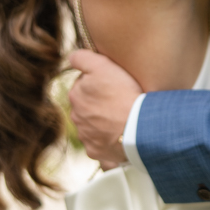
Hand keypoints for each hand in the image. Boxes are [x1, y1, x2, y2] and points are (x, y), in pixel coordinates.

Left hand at [68, 50, 142, 169]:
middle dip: (98, 103)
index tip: (112, 84)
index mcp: (75, 95)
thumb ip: (82, 58)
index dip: (99, 82)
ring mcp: (85, 136)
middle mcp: (76, 117)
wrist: (137, 127)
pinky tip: (120, 133)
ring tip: (121, 118)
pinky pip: (99, 143)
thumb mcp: (102, 66)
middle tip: (118, 101)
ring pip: (92, 125)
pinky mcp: (95, 151)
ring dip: (102, 121)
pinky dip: (107, 139)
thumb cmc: (122, 94)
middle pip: (86, 105)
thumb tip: (71, 58)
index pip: (83, 84)